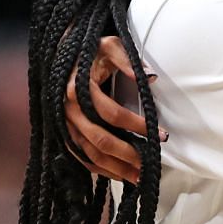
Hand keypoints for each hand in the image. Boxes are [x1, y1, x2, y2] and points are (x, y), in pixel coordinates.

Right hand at [62, 35, 151, 183]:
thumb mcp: (109, 45)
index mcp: (78, 89)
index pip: (112, 113)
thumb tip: (150, 78)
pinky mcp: (64, 132)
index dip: (137, 125)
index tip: (160, 134)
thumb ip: (127, 60)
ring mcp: (65, 124)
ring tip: (138, 178)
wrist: (62, 55)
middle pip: (100, 140)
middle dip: (127, 155)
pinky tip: (117, 175)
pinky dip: (99, 169)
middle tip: (149, 165)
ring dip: (115, 169)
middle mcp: (68, 110)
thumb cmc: (90, 50)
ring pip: (90, 153)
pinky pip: (81, 156)